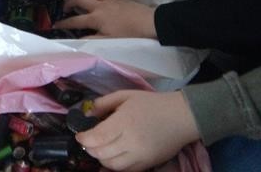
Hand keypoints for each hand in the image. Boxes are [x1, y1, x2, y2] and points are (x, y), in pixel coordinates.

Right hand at [55, 0, 156, 38]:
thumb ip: (92, 39)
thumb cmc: (130, 35)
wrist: (150, 22)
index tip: (55, 25)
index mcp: (95, 18)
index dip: (63, 23)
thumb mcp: (109, 41)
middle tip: (65, 7)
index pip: (75, 20)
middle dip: (69, 2)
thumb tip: (77, 40)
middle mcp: (99, 6)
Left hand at [77, 90, 199, 170]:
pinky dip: (115, 167)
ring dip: (101, 159)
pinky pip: (127, 171)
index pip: (98, 137)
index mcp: (125, 122)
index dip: (84, 138)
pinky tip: (111, 158)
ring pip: (113, 166)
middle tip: (87, 141)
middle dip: (90, 148)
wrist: (181, 117)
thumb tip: (86, 113)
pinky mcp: (149, 164)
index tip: (79, 135)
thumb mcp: (125, 96)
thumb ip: (103, 103)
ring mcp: (141, 156)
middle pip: (102, 153)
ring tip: (99, 149)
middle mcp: (132, 142)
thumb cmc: (151, 104)